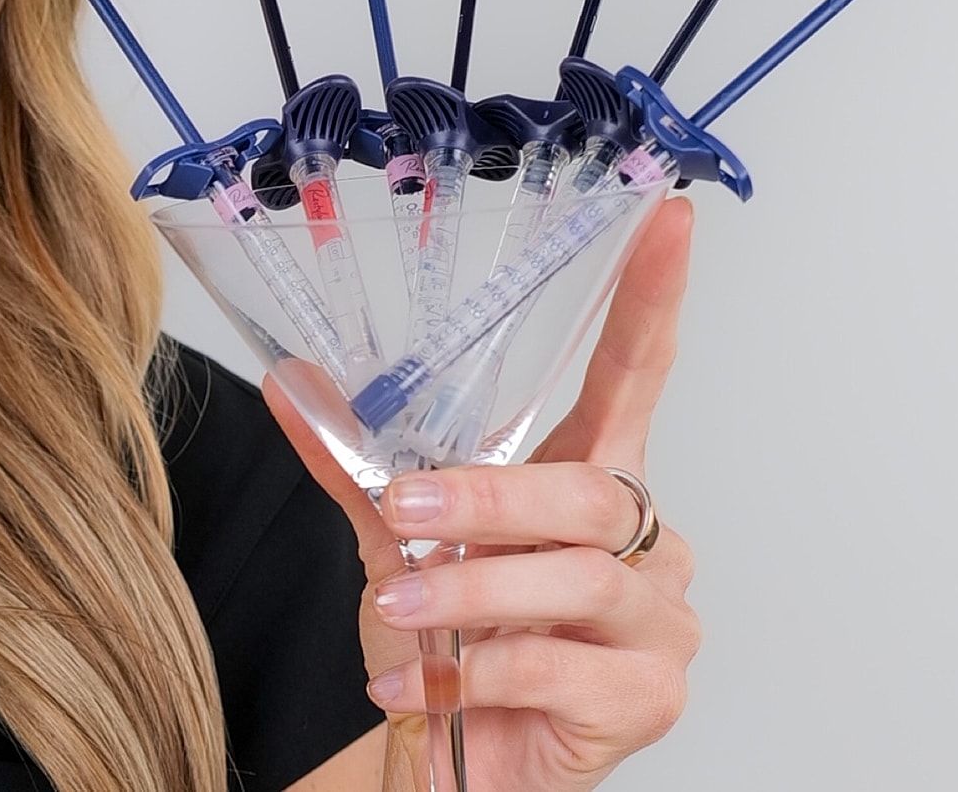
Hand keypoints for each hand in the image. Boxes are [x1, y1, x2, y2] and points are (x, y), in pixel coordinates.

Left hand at [270, 197, 702, 790]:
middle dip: (489, 497)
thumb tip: (290, 387)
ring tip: (394, 600)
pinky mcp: (647, 698)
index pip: (636, 376)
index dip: (652, 300)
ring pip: (575, 580)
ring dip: (469, 587)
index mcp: (594, 479)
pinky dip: (472, 669)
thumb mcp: (396, 538)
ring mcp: (658, 623)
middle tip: (408, 510)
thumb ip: (357, 465)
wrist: (450, 754)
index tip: (667, 219)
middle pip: (592, 492)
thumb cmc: (448, 638)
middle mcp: (647, 543)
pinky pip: (559, 666)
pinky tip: (418, 681)